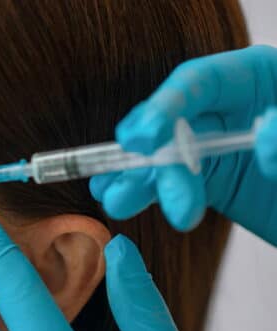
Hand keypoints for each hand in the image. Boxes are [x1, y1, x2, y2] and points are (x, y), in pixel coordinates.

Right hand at [89, 45, 276, 243]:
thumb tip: (263, 134)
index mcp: (258, 77)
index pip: (198, 81)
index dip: (163, 107)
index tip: (143, 138)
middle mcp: (231, 107)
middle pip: (175, 125)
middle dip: (159, 161)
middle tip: (158, 198)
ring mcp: (219, 144)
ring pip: (166, 156)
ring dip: (141, 180)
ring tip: (118, 202)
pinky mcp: (215, 179)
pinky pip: (173, 183)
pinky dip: (145, 192)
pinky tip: (120, 198)